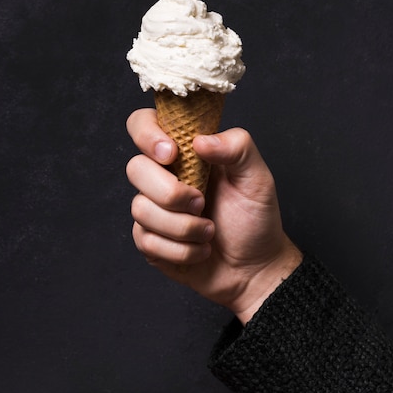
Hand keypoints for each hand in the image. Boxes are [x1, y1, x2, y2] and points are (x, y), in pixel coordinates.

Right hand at [126, 109, 301, 323]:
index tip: (172, 154)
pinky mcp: (150, 240)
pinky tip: (200, 249)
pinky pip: (146, 240)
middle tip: (202, 203)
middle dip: (170, 192)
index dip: (147, 134)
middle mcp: (163, 176)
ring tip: (209, 231)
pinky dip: (181, 249)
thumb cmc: (256, 218)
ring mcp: (153, 209)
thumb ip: (238, 147)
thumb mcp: (257, 177)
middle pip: (135, 168)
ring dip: (182, 226)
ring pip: (140, 208)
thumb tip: (200, 141)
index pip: (143, 124)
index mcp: (185, 153)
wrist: (255, 268)